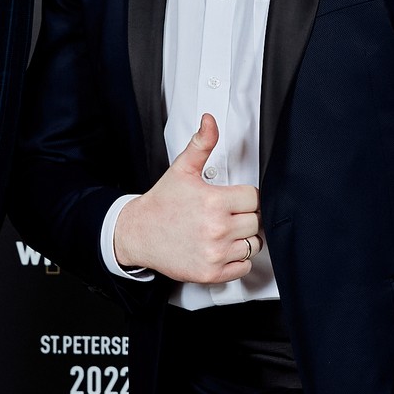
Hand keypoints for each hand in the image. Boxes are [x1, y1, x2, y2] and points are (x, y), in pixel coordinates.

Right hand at [112, 114, 261, 283]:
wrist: (137, 233)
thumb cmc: (161, 204)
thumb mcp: (181, 169)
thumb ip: (201, 144)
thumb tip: (209, 120)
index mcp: (214, 202)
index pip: (254, 198)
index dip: (244, 197)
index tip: (232, 199)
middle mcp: (216, 229)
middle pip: (255, 221)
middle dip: (244, 216)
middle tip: (226, 215)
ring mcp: (215, 253)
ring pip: (253, 244)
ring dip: (243, 238)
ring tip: (223, 231)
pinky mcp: (211, 272)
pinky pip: (244, 267)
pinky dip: (237, 260)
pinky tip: (222, 248)